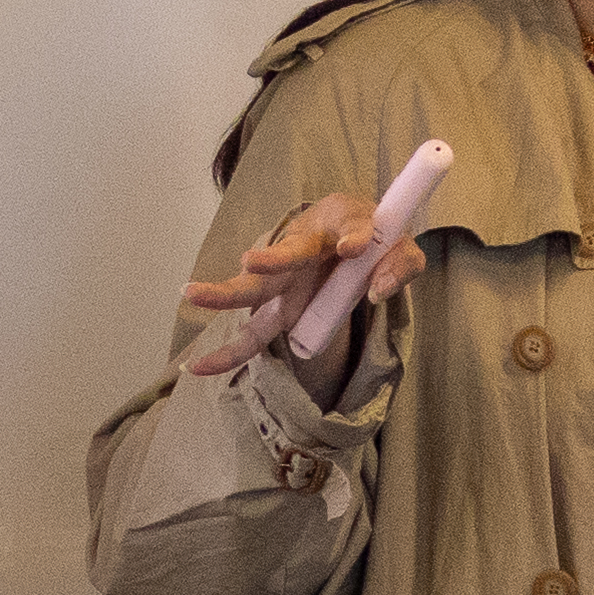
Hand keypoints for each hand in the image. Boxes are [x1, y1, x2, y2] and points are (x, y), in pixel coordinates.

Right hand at [176, 190, 424, 383]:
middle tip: (251, 262)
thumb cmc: (372, 237)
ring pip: (252, 289)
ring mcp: (283, 279)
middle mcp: (300, 249)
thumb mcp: (401, 247)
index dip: (353, 237)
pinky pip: (250, 333)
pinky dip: (227, 352)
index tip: (354, 247)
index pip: (348, 228)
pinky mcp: (277, 307)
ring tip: (192, 295)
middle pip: (281, 256)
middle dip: (269, 261)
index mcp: (334, 226)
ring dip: (225, 294)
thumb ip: (400, 265)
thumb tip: (377, 291)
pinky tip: (198, 368)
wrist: (347, 234)